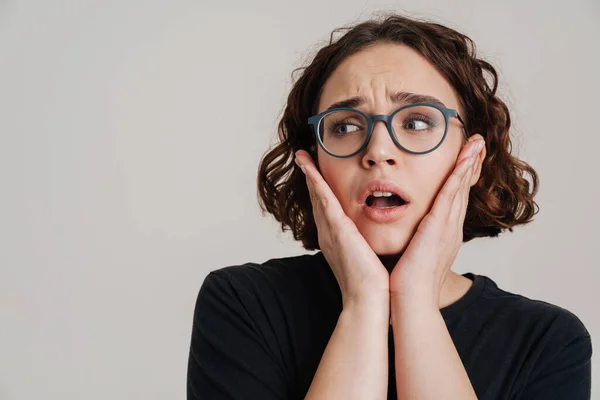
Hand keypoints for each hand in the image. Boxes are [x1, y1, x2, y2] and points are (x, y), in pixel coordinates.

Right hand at [294, 150, 389, 306]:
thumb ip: (367, 246)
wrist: (368, 300)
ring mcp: (330, 230)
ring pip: (317, 195)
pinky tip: (310, 167)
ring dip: (309, 174)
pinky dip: (315, 181)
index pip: (327, 209)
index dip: (321, 189)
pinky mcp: (336, 228)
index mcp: (336, 239)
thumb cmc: (372, 284)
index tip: (318, 174)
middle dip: (311, 178)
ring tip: (302, 156)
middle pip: (317, 199)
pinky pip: (323, 199)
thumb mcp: (368, 259)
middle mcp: (328, 233)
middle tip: (303, 158)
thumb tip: (374, 242)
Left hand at [389, 135, 485, 307]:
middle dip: (471, 165)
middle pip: (462, 190)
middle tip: (478, 144)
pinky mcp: (438, 227)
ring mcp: (447, 227)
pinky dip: (459, 176)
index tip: (466, 160)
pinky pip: (451, 195)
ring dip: (469, 164)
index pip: (454, 199)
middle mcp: (450, 228)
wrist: (410, 298)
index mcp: (443, 233)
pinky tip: (465, 160)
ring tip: (477, 144)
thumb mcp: (414, 254)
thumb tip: (407, 235)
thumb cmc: (407, 281)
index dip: (461, 178)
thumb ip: (413, 240)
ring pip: (460, 188)